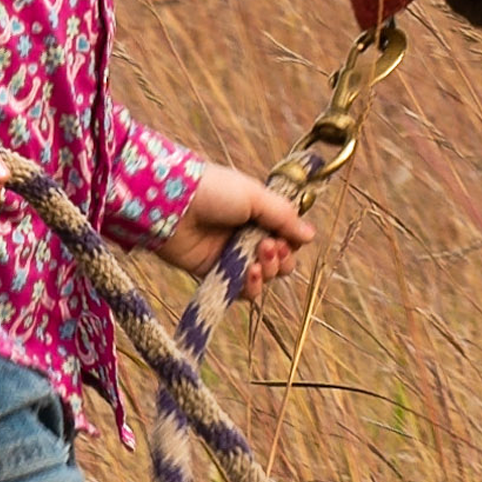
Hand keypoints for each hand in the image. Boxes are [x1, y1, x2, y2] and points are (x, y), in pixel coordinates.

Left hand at [154, 164, 313, 299]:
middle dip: (281, 258)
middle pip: (279, 261)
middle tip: (268, 246)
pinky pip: (241, 291)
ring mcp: (229, 256)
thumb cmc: (212, 190)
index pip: (286, 236)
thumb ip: (283, 216)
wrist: (171, 204)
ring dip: (268, 271)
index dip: (291, 242)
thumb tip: (310, 235)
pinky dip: (251, 287)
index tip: (285, 237)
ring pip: (263, 277)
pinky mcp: (213, 273)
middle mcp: (245, 236)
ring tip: (258, 257)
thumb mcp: (255, 196)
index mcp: (256, 213)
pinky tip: (249, 273)